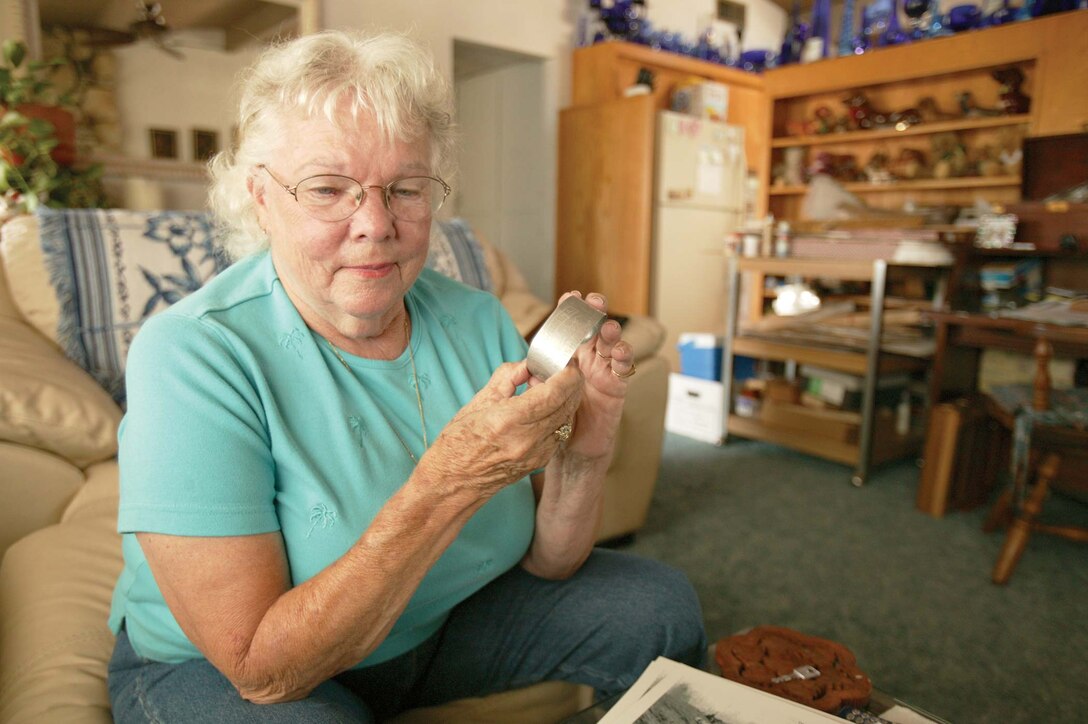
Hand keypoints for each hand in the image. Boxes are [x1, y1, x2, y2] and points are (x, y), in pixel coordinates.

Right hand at [421, 361, 583, 496]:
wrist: (452, 484)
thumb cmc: (457, 443)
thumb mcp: (477, 402)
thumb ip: (507, 378)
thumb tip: (528, 364)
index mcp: (509, 420)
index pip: (555, 392)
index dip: (567, 374)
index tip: (565, 362)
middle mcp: (528, 439)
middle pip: (567, 404)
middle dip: (569, 383)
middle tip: (559, 370)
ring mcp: (536, 454)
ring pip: (566, 419)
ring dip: (565, 400)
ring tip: (547, 390)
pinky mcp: (539, 463)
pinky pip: (558, 434)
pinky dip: (557, 417)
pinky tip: (543, 411)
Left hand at [549, 291, 633, 461]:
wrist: (572, 446)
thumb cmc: (557, 416)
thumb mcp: (543, 394)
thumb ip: (537, 379)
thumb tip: (526, 369)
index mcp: (570, 356)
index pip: (571, 327)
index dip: (572, 311)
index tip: (570, 296)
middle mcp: (589, 359)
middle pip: (595, 328)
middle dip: (595, 312)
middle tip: (594, 301)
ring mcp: (605, 371)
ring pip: (612, 344)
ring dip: (611, 333)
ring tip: (607, 326)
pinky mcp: (617, 387)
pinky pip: (623, 369)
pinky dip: (624, 358)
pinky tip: (620, 351)